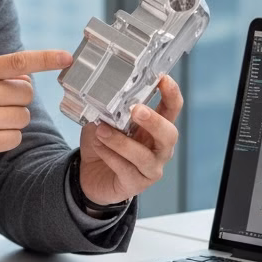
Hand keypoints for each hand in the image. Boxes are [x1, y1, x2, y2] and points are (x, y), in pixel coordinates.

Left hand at [78, 75, 182, 205]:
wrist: (89, 175)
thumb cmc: (103, 144)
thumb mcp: (104, 121)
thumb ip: (108, 110)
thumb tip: (102, 94)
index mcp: (155, 128)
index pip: (172, 109)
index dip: (171, 94)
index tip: (163, 78)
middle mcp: (159, 148)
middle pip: (169, 135)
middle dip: (154, 121)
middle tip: (135, 110)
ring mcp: (150, 168)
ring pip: (144, 156)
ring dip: (121, 141)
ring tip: (102, 131)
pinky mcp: (136, 184)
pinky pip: (126, 169)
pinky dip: (110, 156)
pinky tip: (98, 146)